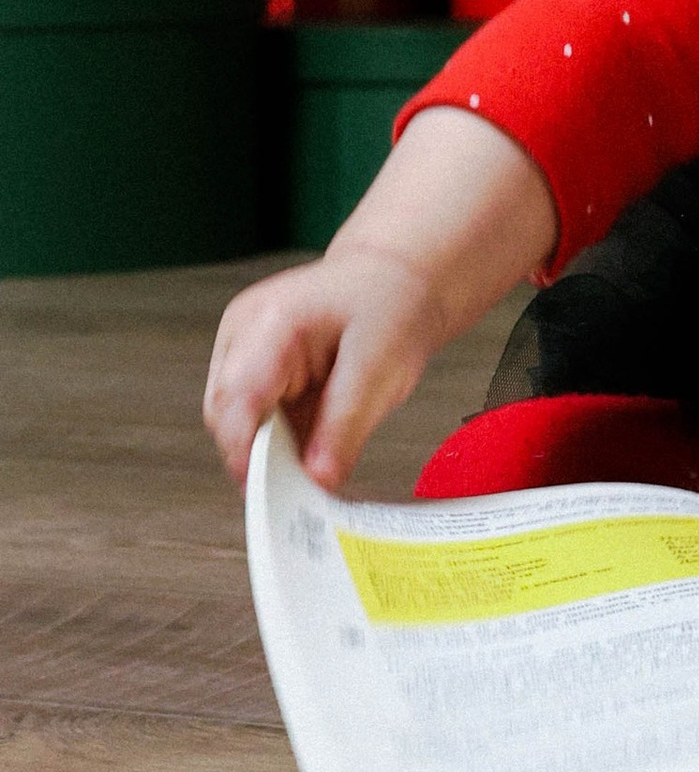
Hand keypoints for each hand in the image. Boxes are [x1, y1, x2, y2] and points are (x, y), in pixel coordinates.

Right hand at [202, 243, 450, 496]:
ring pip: (237, 421)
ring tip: (311, 474)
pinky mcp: (255, 368)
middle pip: (227, 415)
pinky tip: (311, 454)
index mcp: (270, 321)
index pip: (235, 397)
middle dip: (257, 459)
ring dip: (269, 451)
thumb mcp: (381, 366)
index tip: (265, 494)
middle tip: (298, 497)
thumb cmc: (392, 303)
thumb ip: (346, 426)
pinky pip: (256, 416)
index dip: (243, 451)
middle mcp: (243, 332)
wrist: (399, 274)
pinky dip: (280, 440)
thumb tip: (318, 482)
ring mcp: (243, 348)